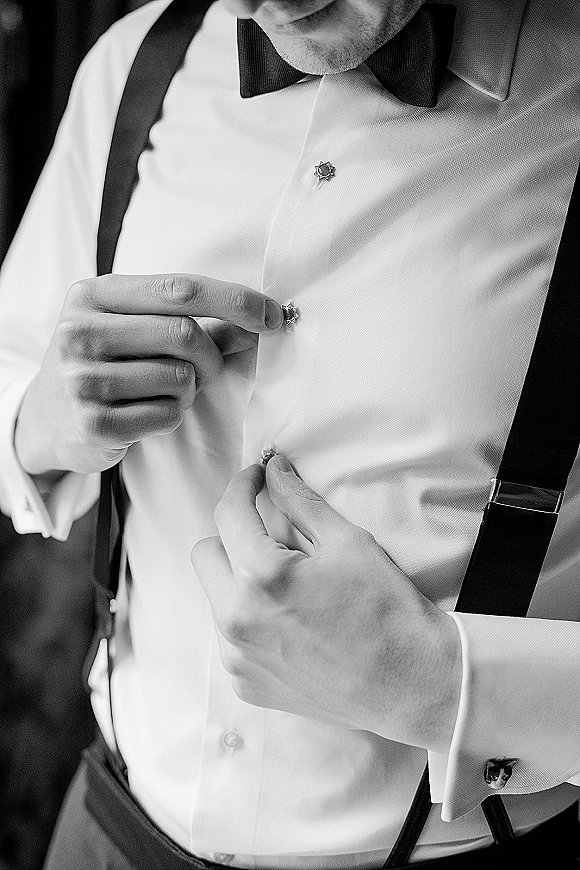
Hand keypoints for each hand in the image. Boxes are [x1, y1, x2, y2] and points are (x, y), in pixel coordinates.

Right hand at [14, 273, 281, 475]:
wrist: (45, 419)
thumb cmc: (103, 365)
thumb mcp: (135, 331)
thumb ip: (195, 324)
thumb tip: (261, 322)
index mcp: (92, 295)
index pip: (180, 289)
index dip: (236, 301)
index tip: (275, 316)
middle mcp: (79, 331)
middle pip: (185, 334)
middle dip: (211, 357)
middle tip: (205, 373)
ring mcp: (81, 379)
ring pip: (181, 379)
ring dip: (188, 392)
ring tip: (158, 394)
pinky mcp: (92, 423)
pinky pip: (167, 416)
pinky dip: (171, 418)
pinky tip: (144, 416)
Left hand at [192, 455, 461, 751]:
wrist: (411, 682)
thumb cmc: (386, 608)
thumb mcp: (347, 541)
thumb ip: (299, 499)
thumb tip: (274, 469)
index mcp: (260, 576)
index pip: (228, 512)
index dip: (243, 484)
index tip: (258, 477)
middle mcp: (237, 619)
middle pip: (206, 553)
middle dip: (233, 533)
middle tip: (271, 531)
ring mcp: (237, 657)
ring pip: (215, 596)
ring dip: (239, 578)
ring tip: (286, 582)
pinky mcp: (246, 682)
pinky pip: (230, 636)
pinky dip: (250, 618)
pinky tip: (290, 620)